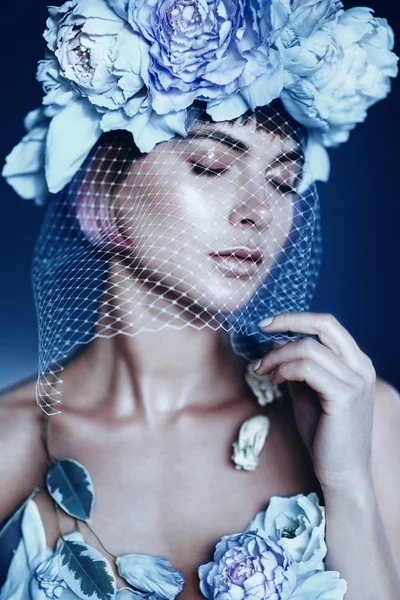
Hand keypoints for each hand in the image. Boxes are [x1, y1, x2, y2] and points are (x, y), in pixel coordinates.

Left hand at [254, 312, 376, 491]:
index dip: (296, 319)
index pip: (328, 325)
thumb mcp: (308, 394)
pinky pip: (306, 369)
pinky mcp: (344, 396)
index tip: (267, 324)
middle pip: (325, 325)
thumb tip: (277, 344)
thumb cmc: (324, 435)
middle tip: (261, 327)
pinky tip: (274, 381)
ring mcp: (355, 381)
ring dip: (277, 355)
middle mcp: (361, 367)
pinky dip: (284, 370)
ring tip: (262, 370)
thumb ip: (298, 368)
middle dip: (288, 320)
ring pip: (308, 348)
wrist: (341, 474)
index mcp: (356, 363)